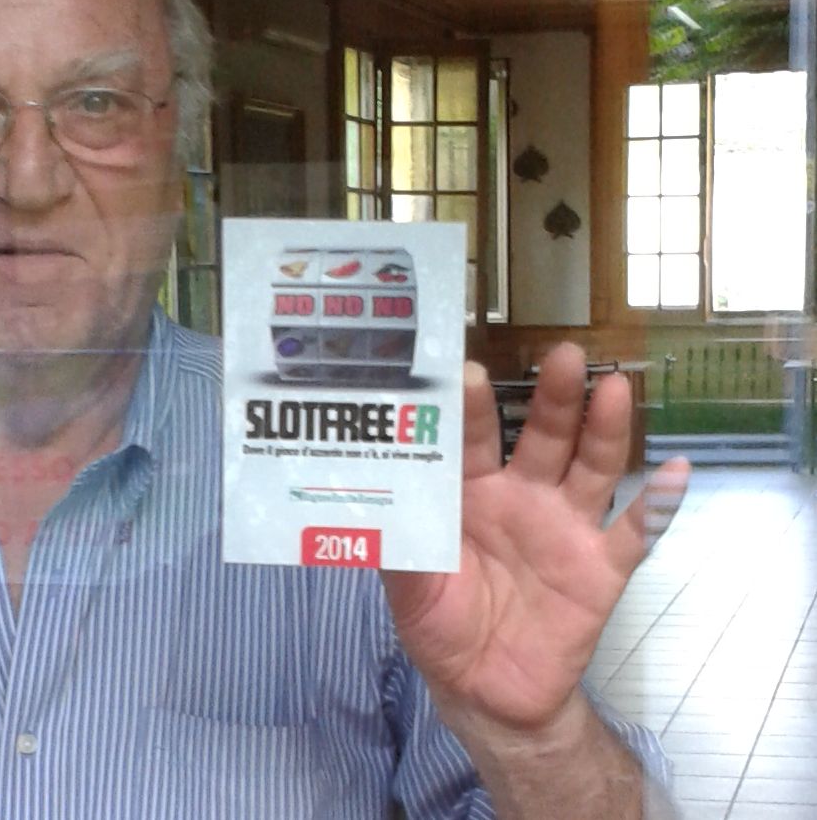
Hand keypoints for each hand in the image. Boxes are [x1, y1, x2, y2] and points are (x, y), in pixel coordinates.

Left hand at [381, 344, 688, 730]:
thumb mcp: (408, 587)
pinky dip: (656, 505)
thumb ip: (398, 545)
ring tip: (614, 387)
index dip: (469, 409)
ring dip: (603, 430)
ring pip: (590, 469)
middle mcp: (522, 497)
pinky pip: (634, 533)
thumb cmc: (440, 623)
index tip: (466, 372)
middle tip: (561, 354)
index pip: (471, 441)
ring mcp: (565, 528)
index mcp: (470, 493)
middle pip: (542, 437)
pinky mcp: (600, 569)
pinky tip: (675, 471)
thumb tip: (371, 507)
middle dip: (553, 398)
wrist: (486, 690)